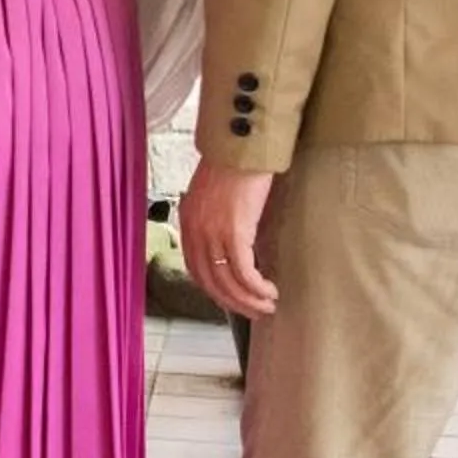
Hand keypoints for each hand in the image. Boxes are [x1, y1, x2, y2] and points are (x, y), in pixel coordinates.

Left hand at [180, 157, 280, 318]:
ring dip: (249, 300)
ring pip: (228, 282)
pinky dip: (257, 288)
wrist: (242, 146)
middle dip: (232, 302)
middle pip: (210, 281)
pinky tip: (270, 292)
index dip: (214, 289)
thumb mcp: (212, 195)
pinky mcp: (235, 232)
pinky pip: (244, 272)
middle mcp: (195, 231)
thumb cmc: (233, 165)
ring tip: (267, 306)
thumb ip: (213, 218)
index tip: (231, 300)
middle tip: (253, 312)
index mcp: (187, 221)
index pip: (195, 268)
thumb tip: (227, 241)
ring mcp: (213, 233)